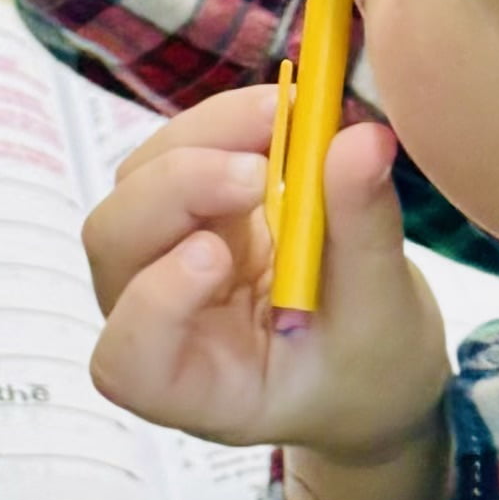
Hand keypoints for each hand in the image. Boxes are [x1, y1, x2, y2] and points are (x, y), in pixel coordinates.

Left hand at [81, 86, 454, 499]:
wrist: (365, 355)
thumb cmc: (365, 368)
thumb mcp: (382, 316)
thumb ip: (364, 233)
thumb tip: (360, 137)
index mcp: (192, 386)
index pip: (128, 359)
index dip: (154, 303)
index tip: (217, 257)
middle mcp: (154, 322)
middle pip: (116, 243)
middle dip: (179, 190)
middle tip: (262, 170)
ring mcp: (160, 259)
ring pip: (138, 181)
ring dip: (206, 138)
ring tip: (286, 115)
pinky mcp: (187, 210)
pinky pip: (181, 151)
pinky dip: (229, 124)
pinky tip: (283, 112)